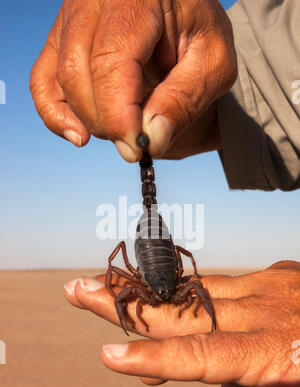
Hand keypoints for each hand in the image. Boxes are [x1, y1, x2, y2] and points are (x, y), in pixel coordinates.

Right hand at [30, 0, 236, 161]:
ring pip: (60, 79)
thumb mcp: (214, 64)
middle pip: (79, 72)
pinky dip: (56, 114)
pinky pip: (42, 81)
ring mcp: (72, 17)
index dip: (119, 113)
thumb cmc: (201, 36)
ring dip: (89, 120)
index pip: (111, 59)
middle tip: (136, 146)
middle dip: (107, 122)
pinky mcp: (61, 39)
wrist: (185, 18)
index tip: (138, 148)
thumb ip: (185, 100)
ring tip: (122, 134)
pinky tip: (80, 136)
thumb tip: (151, 140)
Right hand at [64, 260, 299, 386]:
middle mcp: (266, 309)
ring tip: (105, 286)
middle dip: (126, 303)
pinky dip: (187, 294)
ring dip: (147, 290)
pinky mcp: (275, 271)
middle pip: (181, 309)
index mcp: (277, 352)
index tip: (109, 355)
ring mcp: (270, 283)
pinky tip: (163, 295)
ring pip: (193, 288)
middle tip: (79, 290)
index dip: (154, 358)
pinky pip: (220, 283)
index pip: (202, 356)